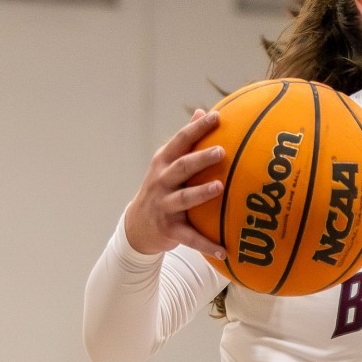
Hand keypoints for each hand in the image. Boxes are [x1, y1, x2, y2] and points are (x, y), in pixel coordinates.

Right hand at [122, 110, 228, 259]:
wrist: (137, 226)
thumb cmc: (161, 188)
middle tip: (221, 151)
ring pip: (184, 199)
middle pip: (182, 167)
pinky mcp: (169, 229)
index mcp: (163, 163)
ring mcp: (164, 206)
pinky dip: (206, 244)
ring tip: (219, 188)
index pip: (181, 141)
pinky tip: (224, 250)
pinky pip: (190, 237)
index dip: (197, 128)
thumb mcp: (167, 163)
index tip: (216, 116)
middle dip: (200, 159)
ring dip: (202, 193)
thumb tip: (203, 111)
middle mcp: (161, 182)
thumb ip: (186, 140)